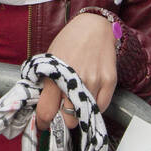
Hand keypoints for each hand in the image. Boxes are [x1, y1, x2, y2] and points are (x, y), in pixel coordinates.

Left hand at [37, 13, 116, 129]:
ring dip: (79, 112)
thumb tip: (41, 105)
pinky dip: (94, 107)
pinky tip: (88, 97)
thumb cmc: (69, 41)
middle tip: (61, 112)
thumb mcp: (50, 59)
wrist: (94, 26)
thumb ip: (46, 83)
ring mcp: (94, 82)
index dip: (42, 121)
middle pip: (68, 119)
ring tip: (75, 101)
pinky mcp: (110, 82)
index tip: (42, 123)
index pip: (46, 112)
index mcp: (55, 75)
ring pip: (85, 115)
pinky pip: (101, 107)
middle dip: (62, 118)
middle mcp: (75, 81)